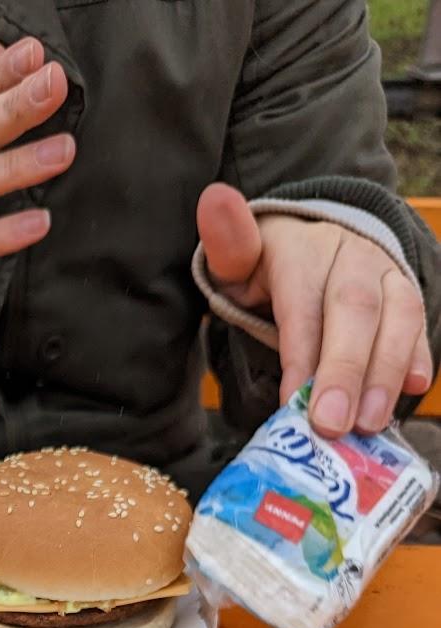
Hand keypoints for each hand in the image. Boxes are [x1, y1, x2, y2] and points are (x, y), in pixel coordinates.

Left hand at [198, 182, 432, 437]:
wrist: (313, 239)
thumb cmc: (263, 265)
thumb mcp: (235, 255)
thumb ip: (227, 240)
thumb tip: (213, 199)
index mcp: (302, 249)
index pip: (303, 301)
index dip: (301, 350)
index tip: (291, 399)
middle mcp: (350, 256)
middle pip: (354, 311)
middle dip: (345, 371)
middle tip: (334, 425)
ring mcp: (385, 273)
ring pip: (397, 317)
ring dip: (385, 373)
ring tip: (370, 423)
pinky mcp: (406, 295)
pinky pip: (418, 324)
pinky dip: (416, 356)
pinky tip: (411, 389)